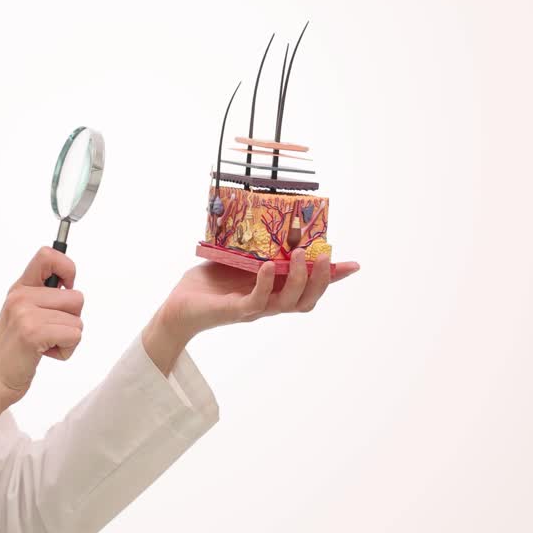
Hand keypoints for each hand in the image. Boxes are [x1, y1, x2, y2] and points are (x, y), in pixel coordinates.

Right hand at [0, 247, 83, 405]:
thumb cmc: (10, 353)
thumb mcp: (21, 316)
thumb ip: (41, 298)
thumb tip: (69, 286)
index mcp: (19, 289)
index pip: (48, 255)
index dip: (67, 268)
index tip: (65, 287)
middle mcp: (21, 297)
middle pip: (76, 297)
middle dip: (71, 320)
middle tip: (48, 333)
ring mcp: (25, 313)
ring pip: (77, 320)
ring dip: (68, 338)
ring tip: (44, 345)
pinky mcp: (32, 332)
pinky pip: (74, 335)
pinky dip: (66, 350)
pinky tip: (45, 354)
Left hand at [160, 248, 359, 338]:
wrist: (178, 307)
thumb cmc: (208, 283)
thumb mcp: (236, 261)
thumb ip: (257, 249)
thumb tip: (271, 222)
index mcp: (273, 292)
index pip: (309, 288)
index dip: (332, 279)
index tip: (353, 265)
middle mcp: (269, 304)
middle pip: (307, 300)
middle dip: (322, 280)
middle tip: (328, 256)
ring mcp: (254, 310)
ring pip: (288, 302)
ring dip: (298, 279)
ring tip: (299, 255)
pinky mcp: (235, 311)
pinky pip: (257, 301)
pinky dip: (265, 284)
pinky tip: (268, 267)